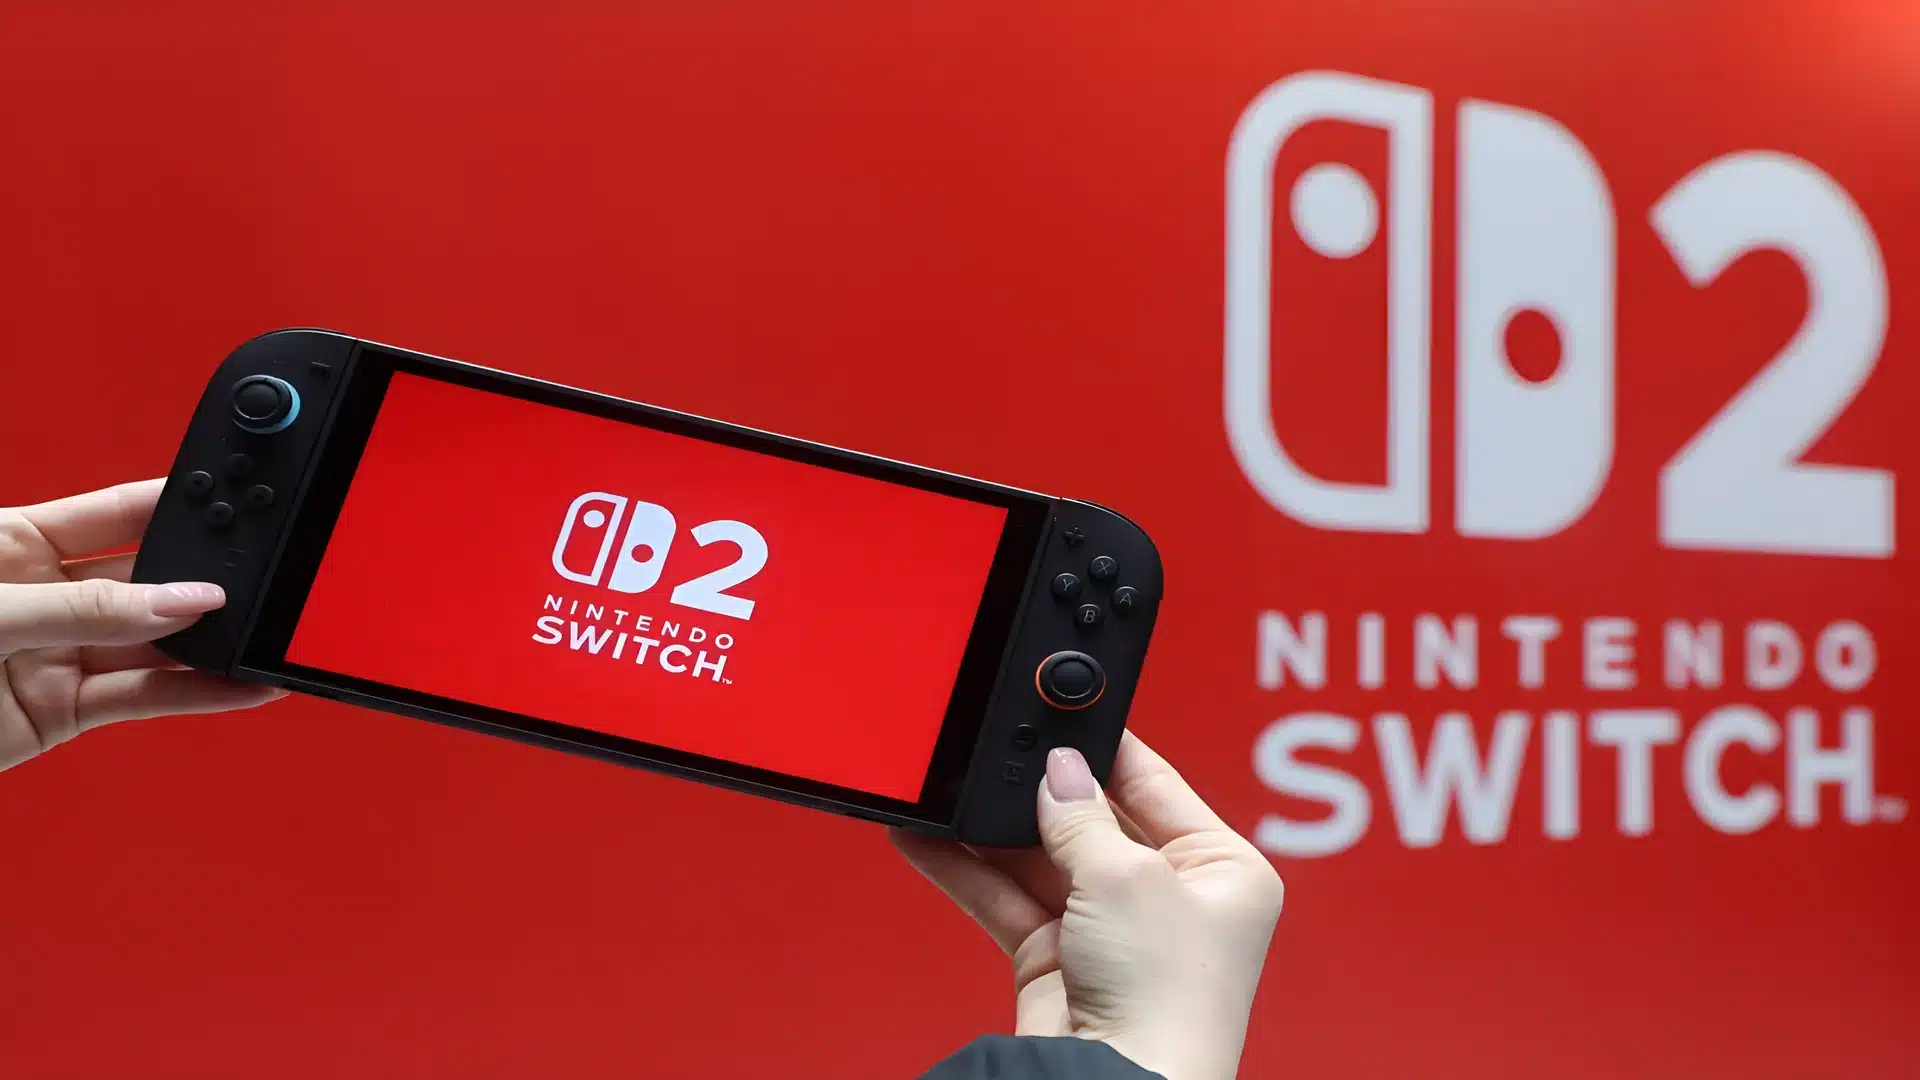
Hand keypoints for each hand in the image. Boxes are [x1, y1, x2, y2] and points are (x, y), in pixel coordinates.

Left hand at [0, 478, 285, 771]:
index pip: (119, 512)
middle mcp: (42, 595)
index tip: (238, 506)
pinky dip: (198, 696)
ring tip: (264, 638)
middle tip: (258, 581)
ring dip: (210, 645)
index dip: (178, 506)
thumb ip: (88, 608)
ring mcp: (55, 655)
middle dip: (202, 582)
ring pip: (152, 645)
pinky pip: (143, 698)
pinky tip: (243, 685)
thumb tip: (180, 601)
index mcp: (13, 540)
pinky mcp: (61, 712)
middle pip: (145, 581)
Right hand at [892, 734, 1283, 1079]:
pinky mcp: (1060, 961)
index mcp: (1224, 869)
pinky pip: (1008, 898)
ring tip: (952, 791)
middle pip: (1095, 819)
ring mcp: (1114, 931)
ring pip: (1043, 858)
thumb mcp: (1127, 877)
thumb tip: (1058, 770)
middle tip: (998, 755)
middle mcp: (1173, 899)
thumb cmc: (1167, 1002)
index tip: (1061, 716)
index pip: (1158, 784)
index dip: (1106, 750)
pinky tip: (932, 839)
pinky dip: (968, 871)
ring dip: (994, 830)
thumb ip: (1082, 815)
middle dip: (1041, 794)